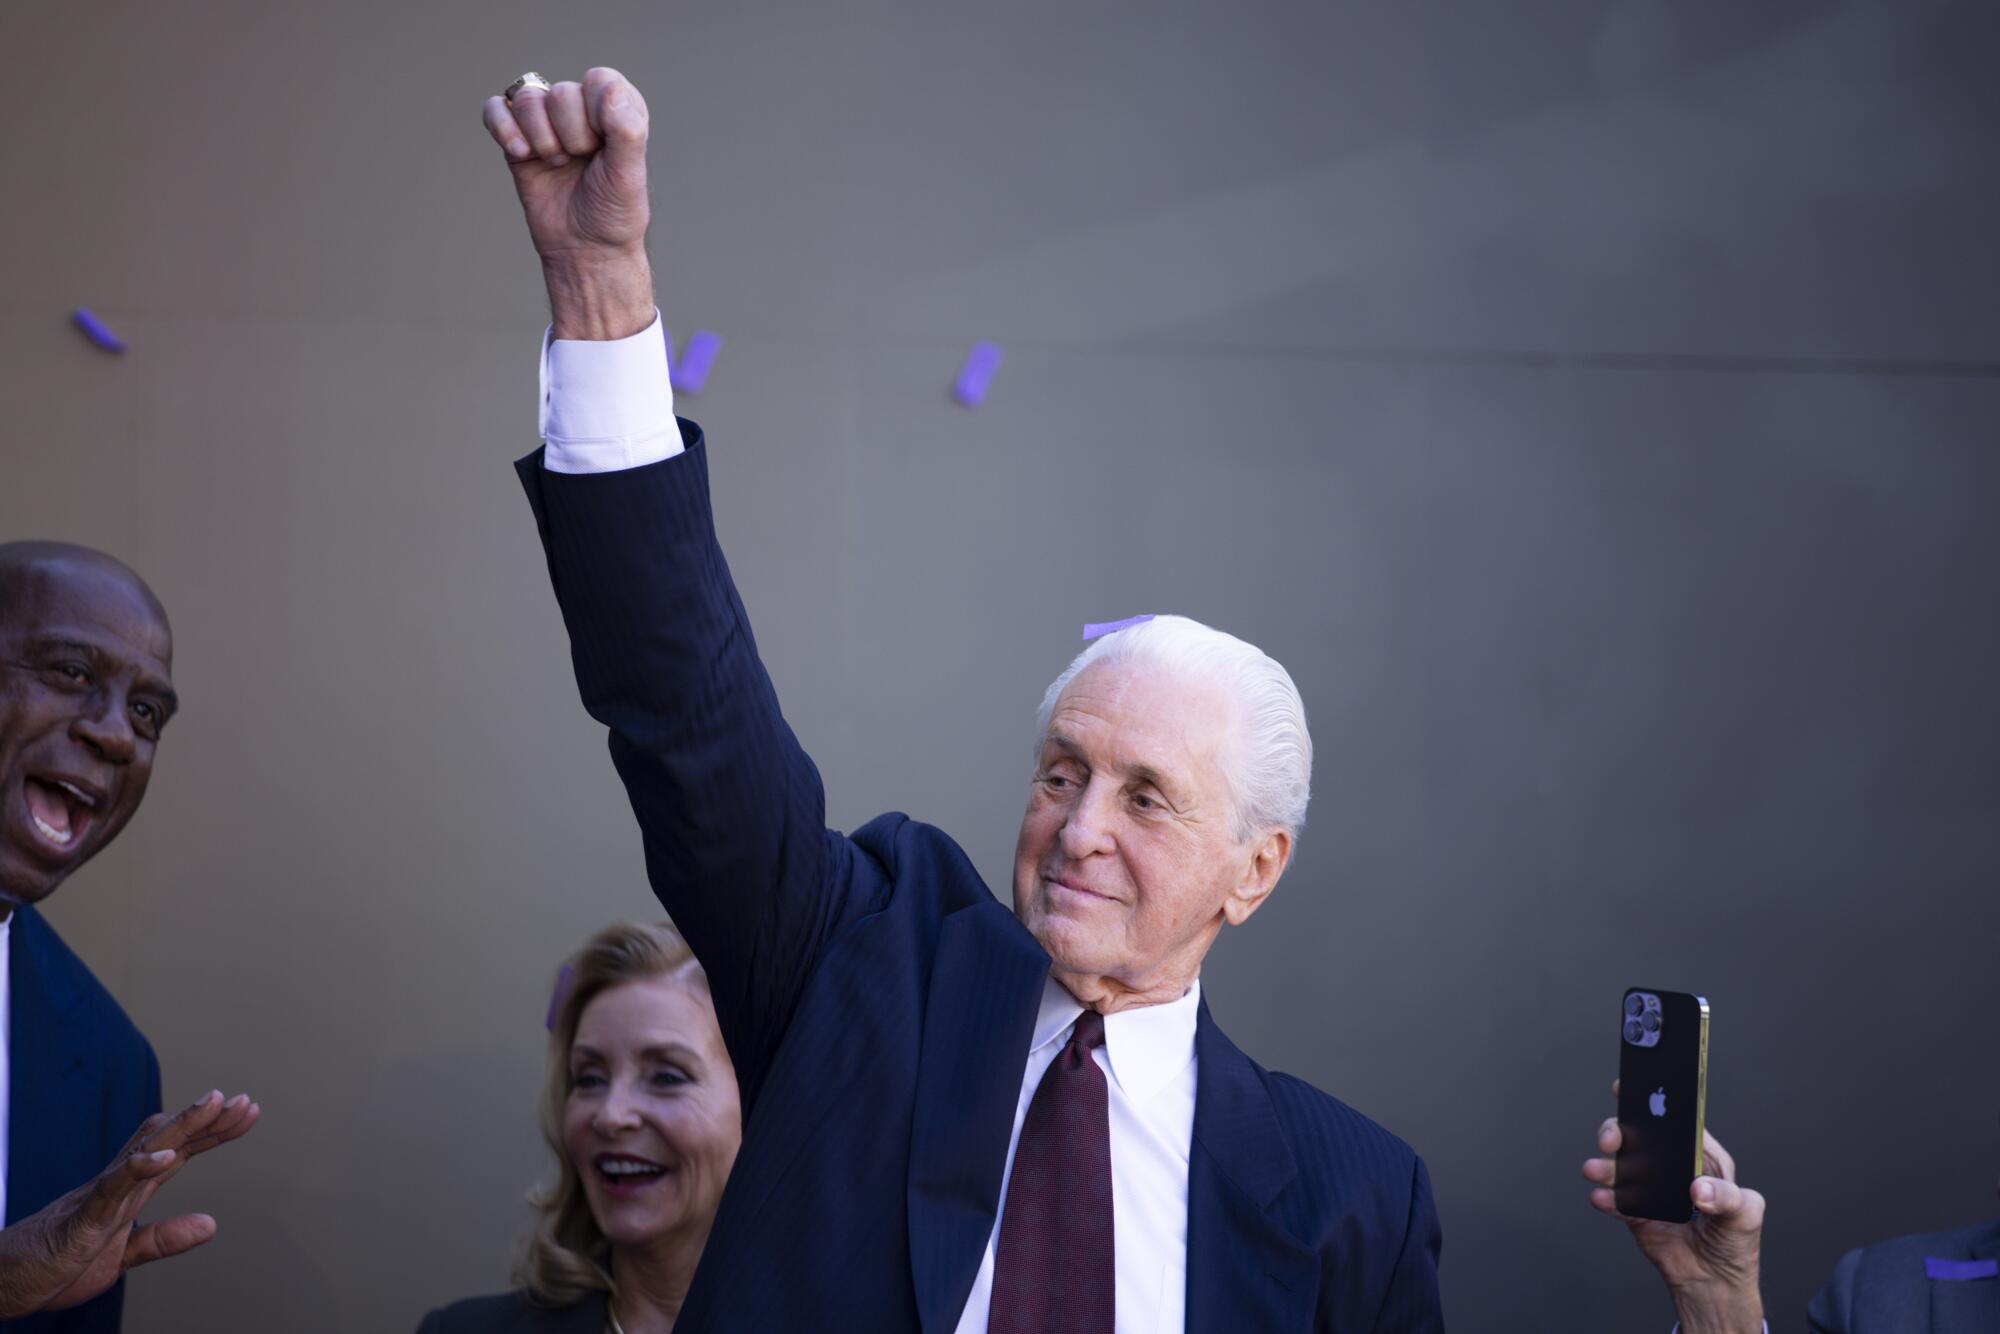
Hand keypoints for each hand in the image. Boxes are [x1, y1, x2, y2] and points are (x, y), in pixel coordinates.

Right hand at [0, 1090, 259, 1316]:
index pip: (179, 1151)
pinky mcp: (83, 1216)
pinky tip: (165, 1157)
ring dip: (182, 1126)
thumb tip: (211, 1223)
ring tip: (214, 1104)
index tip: (247, 1112)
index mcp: (130, 1190)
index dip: (213, 1131)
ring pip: (147, 1149)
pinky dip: (140, 1168)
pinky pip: (113, 1186)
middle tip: (244, 1101)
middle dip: (208, 1119)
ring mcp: (101, 1195)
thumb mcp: (124, 1256)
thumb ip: (164, 1238)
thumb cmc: (59, 1261)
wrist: (6, 1281)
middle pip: (170, 1140)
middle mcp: (120, 1183)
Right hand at [482, 68, 655, 339]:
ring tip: (557, 164)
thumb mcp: (629, 175)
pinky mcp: (517, 138)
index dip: (596, 116)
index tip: (604, 149)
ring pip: (526, 98)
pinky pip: (495, 109)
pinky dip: (502, 127)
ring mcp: (546, 122)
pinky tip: (521, 153)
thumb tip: (608, 88)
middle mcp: (582, 109)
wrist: (584, 249)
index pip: (598, 81)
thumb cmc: (613, 214)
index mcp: (618, 109)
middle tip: (581, 164)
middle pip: (559, 93)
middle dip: (569, 136)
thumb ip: (626, 129)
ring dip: (540, 137)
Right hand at [1582, 1081, 1764, 1333]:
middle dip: (1619, 1131)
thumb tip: (1699, 1189)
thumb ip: (1726, 1198)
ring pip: (1620, 1163)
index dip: (1656, 1101)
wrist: (1713, 1283)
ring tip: (1597, 1170)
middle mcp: (1672, 1165)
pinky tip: (1601, 1197)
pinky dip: (1605, 1197)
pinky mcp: (1635, 1211)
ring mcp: (1650, 1186)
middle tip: (1612, 1140)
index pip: (1677, 1120)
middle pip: (1638, 1135)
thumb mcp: (1746, 1214)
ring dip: (1604, 1164)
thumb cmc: (1736, 1242)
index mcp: (1703, 1156)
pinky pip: (1614, 1199)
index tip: (1633, 1089)